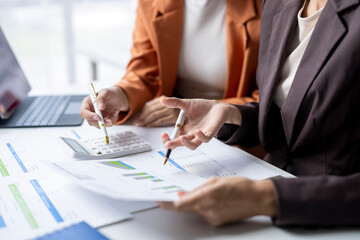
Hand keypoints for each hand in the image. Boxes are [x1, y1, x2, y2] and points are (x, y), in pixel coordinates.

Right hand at [80, 85, 128, 127]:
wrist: (117, 98)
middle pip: (90, 121)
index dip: (89, 116)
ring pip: (99, 125)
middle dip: (99, 122)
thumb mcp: (106, 92)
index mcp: (87, 103)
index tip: (97, 117)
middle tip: (108, 121)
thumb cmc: (109, 93)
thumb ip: (102, 98)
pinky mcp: (103, 121)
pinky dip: (112, 121)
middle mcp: (90, 111)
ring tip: (114, 113)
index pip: (83, 112)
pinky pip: (107, 125)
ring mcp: (96, 117)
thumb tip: (100, 107)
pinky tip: (115, 113)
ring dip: (107, 122)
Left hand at [133, 96, 179, 126]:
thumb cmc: (180, 111)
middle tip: (136, 122)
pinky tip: (148, 125)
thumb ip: (158, 108)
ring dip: (145, 121)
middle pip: (150, 110)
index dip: (141, 112)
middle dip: (141, 117)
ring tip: (140, 124)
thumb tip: (144, 113)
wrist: (194, 111)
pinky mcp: (174, 116)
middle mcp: (167, 102)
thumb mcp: (168, 106)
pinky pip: (160, 120)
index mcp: (163, 99)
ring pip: (154, 115)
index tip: (136, 117)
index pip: (149, 106)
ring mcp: (171, 109)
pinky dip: (153, 123)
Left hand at [158, 177, 276, 226]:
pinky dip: (204, 207)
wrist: (258, 198)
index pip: (179, 205)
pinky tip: (214, 200)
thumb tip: (182, 195)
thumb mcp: (216, 181)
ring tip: (208, 193)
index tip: (159, 200)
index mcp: (206, 197)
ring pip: (196, 211)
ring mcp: (213, 218)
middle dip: (180, 202)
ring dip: (195, 203)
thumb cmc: (241, 186)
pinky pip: (205, 214)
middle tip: (176, 194)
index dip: (166, 204)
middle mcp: (208, 210)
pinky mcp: (218, 222)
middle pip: (185, 209)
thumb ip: (197, 189)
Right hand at [161, 97, 241, 149]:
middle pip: (181, 144)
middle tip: (167, 144)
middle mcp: (192, 134)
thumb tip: (162, 100)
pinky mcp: (211, 133)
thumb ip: (175, 102)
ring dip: (187, 143)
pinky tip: (197, 131)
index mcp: (184, 129)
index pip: (173, 139)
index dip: (167, 139)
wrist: (217, 107)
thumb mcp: (187, 104)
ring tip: (181, 138)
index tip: (163, 134)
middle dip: (174, 144)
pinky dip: (201, 137)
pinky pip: (206, 139)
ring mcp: (201, 135)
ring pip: (193, 145)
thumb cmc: (202, 107)